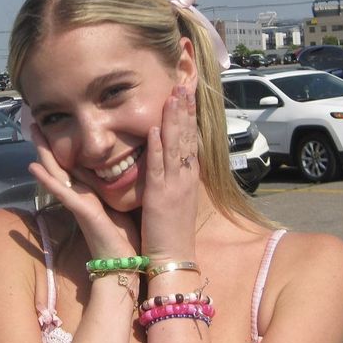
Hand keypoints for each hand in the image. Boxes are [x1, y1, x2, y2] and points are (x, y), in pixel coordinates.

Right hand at [27, 124, 137, 258]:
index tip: (55, 126)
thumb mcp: (123, 204)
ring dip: (43, 154)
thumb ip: (119, 187)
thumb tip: (127, 167)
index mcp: (90, 193)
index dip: (62, 147)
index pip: (73, 165)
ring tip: (32, 133)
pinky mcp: (82, 212)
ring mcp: (78, 204)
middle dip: (47, 144)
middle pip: (60, 165)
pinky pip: (63, 193)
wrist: (127, 264)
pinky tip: (34, 167)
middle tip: (35, 122)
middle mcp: (80, 196)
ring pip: (57, 173)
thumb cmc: (127, 236)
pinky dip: (48, 180)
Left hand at [140, 85, 199, 264]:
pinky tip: (153, 129)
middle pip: (186, 136)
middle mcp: (185, 177)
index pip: (190, 140)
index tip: (186, 95)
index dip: (188, 116)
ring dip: (173, 119)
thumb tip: (171, 161)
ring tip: (172, 96)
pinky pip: (158, 167)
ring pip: (174, 146)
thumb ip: (173, 178)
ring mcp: (174, 185)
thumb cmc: (172, 231)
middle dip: (184, 110)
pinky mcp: (160, 196)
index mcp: (188, 177)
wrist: (174, 257)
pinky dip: (156, 147)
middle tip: (183, 85)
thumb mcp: (177, 199)